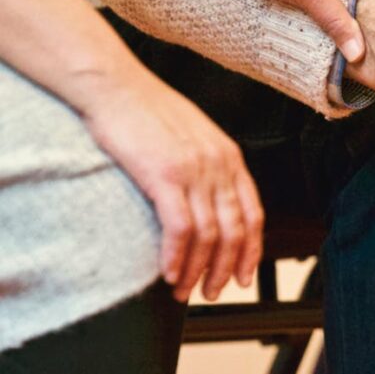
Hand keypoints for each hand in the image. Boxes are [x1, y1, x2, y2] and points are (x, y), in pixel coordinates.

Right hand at [77, 65, 263, 302]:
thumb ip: (208, 166)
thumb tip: (210, 201)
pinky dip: (177, 257)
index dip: (251, 251)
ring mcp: (194, 170)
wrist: (116, 86)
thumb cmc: (148, 111)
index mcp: (230, 157)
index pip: (253, 213)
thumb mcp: (194, 136)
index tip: (242, 276)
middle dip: (225, 269)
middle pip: (235, 230)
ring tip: (185, 291)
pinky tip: (168, 273)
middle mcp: (219, 165)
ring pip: (209, 234)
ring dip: (198, 270)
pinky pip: (180, 228)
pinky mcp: (164, 175)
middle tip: (212, 292)